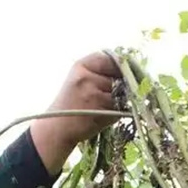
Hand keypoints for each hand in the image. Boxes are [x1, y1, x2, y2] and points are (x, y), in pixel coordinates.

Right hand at [31, 52, 121, 172]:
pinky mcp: (100, 112)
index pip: (111, 59)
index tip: (126, 74)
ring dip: (120, 102)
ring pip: (121, 95)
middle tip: (113, 96)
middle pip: (119, 77)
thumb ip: (100, 72)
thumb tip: (131, 71)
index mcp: (81, 65)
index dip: (121, 67)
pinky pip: (119, 110)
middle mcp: (87, 78)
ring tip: (106, 107)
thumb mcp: (79, 79)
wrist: (57, 127)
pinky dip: (117, 113)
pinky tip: (105, 115)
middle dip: (121, 87)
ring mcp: (93, 95)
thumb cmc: (71, 104)